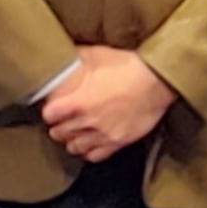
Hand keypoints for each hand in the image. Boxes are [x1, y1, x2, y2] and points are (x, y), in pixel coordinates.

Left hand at [40, 45, 174, 161]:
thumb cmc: (129, 67)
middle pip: (60, 133)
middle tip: (59, 122)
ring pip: (75, 147)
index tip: (50, 109)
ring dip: (71, 141)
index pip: (50, 115)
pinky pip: (95, 156)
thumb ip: (80, 57)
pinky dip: (89, 152)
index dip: (48, 112)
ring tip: (72, 134)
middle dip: (57, 127)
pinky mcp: (118, 142)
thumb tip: (67, 52)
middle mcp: (88, 122)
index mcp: (80, 101)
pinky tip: (89, 144)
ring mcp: (104, 134)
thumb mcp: (100, 55)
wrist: (158, 82)